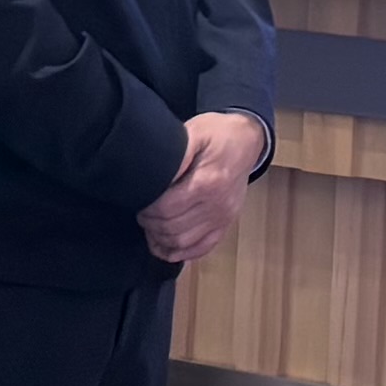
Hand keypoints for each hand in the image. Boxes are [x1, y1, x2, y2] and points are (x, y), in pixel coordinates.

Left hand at [135, 109, 267, 268]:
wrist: (248, 140)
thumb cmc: (218, 134)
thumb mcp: (194, 132)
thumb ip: (175, 154)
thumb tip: (153, 173)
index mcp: (208, 182)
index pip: (167, 209)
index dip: (147, 210)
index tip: (138, 202)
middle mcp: (217, 205)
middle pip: (173, 229)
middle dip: (150, 225)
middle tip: (141, 214)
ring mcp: (224, 218)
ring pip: (184, 243)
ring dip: (161, 240)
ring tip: (150, 227)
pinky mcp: (226, 223)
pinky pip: (202, 248)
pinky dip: (181, 253)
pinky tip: (166, 246)